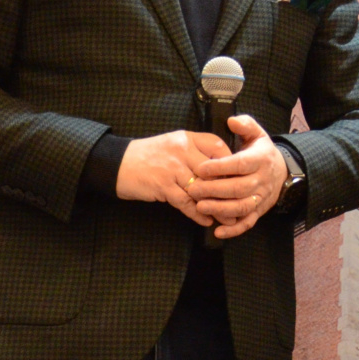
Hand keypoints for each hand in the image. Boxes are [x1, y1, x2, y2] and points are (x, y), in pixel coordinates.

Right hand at [116, 130, 231, 224]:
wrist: (117, 162)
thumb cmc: (149, 155)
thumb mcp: (173, 144)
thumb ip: (195, 151)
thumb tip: (222, 168)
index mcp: (186, 138)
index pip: (217, 146)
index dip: (231, 163)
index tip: (239, 177)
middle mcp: (181, 150)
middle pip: (213, 171)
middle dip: (228, 189)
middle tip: (242, 203)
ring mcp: (172, 168)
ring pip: (201, 189)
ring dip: (216, 206)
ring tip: (229, 217)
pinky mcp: (162, 185)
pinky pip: (185, 202)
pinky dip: (197, 214)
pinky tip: (206, 221)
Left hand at [186, 116, 286, 239]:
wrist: (282, 172)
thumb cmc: (261, 152)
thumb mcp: (257, 134)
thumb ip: (245, 125)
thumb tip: (231, 121)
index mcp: (260, 160)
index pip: (239, 164)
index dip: (220, 167)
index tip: (200, 168)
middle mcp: (262, 180)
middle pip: (238, 188)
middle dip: (214, 190)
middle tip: (192, 189)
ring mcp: (261, 198)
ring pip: (241, 207)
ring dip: (220, 209)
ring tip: (200, 207)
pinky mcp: (259, 211)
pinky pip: (247, 223)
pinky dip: (233, 230)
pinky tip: (217, 231)